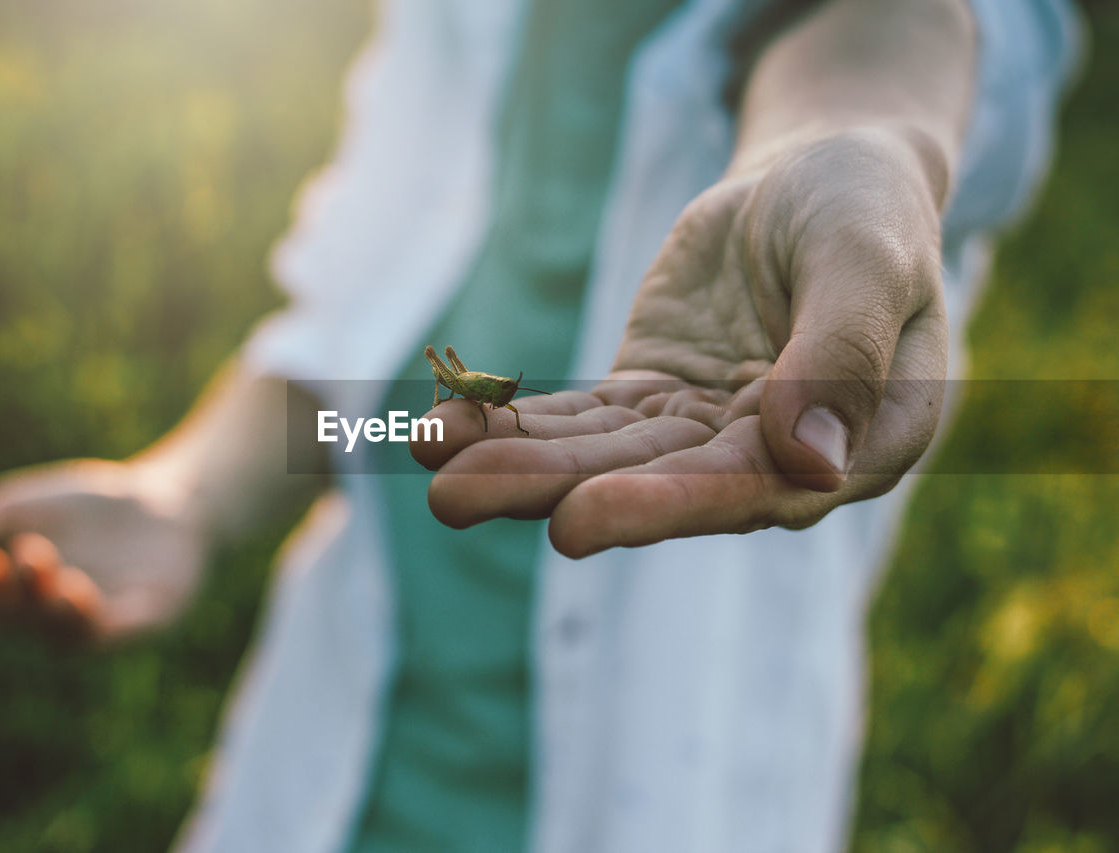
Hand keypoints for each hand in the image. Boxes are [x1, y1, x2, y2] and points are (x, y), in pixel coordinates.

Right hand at [0, 458, 208, 642]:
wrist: (167, 501)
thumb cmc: (86, 509)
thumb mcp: (21, 506)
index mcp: (21, 596)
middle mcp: (56, 618)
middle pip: (25, 620)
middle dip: (20, 592)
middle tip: (27, 553)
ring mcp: (103, 621)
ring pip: (68, 633)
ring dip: (56, 607)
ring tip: (54, 575)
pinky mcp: (146, 619)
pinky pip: (117, 631)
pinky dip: (97, 618)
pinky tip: (80, 591)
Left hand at [414, 128, 948, 557]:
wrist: (817, 181)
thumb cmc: (863, 209)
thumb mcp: (867, 257)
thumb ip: (843, 350)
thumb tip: (809, 461)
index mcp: (859, 443)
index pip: (758, 488)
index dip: (668, 505)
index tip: (577, 520)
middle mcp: (776, 460)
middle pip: (658, 483)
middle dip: (555, 490)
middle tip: (456, 499)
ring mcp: (703, 434)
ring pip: (603, 457)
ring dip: (513, 463)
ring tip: (429, 459)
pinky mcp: (648, 402)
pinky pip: (578, 420)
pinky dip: (513, 425)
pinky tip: (442, 428)